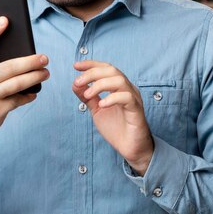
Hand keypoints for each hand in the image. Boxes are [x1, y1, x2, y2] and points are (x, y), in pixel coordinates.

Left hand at [72, 60, 153, 175]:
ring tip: (87, 95)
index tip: (76, 65)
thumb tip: (75, 84)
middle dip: (92, 73)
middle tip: (78, 82)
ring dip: (100, 84)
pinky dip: (112, 98)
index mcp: (118, 87)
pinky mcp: (137, 110)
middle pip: (112, 70)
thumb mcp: (97, 110)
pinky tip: (101, 104)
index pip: (106, 68)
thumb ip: (88, 97)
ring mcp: (134, 98)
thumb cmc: (116, 128)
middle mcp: (128, 89)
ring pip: (119, 80)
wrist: (130, 148)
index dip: (91, 64)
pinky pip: (127, 98)